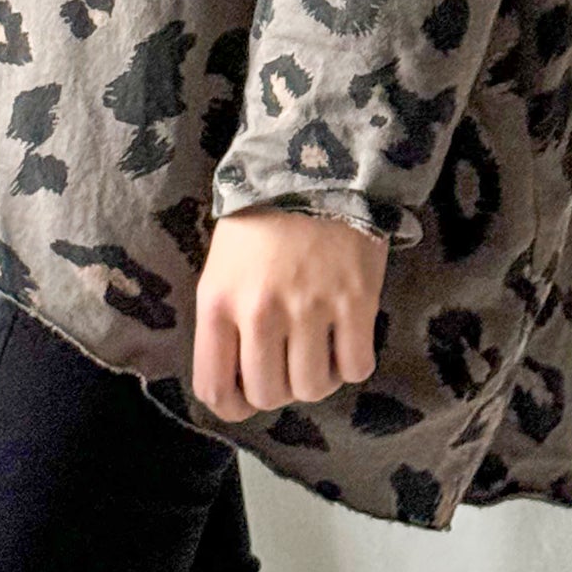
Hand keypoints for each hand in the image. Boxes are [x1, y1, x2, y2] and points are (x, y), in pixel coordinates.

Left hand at [192, 208, 388, 419]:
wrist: (316, 167)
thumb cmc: (263, 217)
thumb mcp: (223, 265)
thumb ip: (225, 320)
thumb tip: (239, 379)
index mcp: (217, 301)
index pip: (215, 388)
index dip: (234, 405)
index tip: (248, 395)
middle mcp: (260, 311)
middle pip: (269, 395)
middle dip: (280, 389)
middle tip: (288, 361)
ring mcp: (310, 307)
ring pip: (313, 388)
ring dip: (318, 377)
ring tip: (319, 347)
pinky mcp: (355, 300)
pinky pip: (356, 367)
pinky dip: (352, 363)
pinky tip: (346, 337)